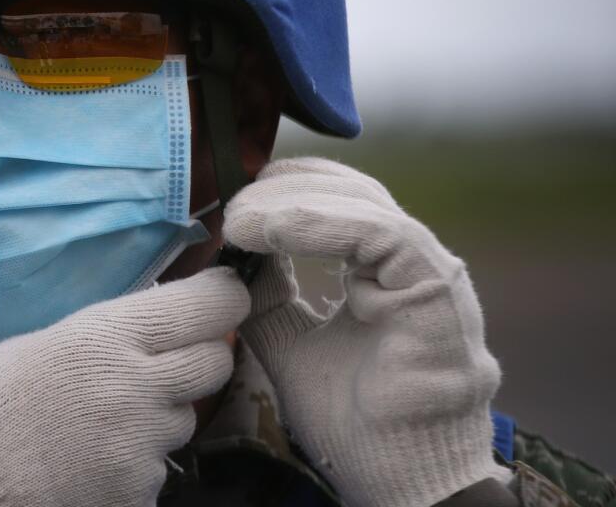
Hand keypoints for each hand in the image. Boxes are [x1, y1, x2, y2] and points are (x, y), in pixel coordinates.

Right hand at [0, 268, 248, 506]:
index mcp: (105, 337)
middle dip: (199, 355)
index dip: (223, 297)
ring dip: (160, 412)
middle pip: (215, 361)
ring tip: (101, 417)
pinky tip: (90, 456)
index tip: (222, 294)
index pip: (209, 306)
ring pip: (186, 418)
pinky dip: (135, 460)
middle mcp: (134, 388)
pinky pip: (158, 467)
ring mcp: (140, 447)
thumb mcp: (46, 344)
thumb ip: (110, 334)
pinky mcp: (137, 493)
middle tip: (166, 356)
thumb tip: (162, 321)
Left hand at [225, 157, 508, 506]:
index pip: (340, 201)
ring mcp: (429, 273)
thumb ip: (269, 296)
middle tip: (231, 207)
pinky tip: (274, 232)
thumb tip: (234, 252)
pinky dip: (322, 225)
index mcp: (383, 271)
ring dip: (293, 205)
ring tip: (241, 221)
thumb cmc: (354, 420)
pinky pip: (382, 235)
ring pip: (364, 205)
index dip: (287, 189)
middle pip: (350, 192)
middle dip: (283, 190)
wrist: (398, 479)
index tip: (235, 200)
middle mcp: (411, 264)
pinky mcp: (436, 289)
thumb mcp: (289, 342)